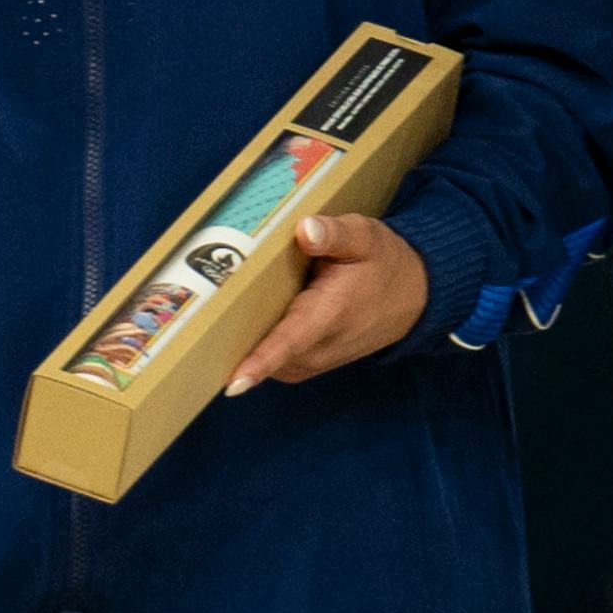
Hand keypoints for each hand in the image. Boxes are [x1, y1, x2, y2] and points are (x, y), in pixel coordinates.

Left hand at [228, 213, 428, 391]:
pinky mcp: (309, 364)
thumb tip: (305, 230)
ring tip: (212, 323)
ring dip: (241, 348)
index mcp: (329, 314)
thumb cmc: (383, 262)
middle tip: (196, 323)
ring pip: (267, 363)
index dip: (261, 362)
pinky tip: (239, 327)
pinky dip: (256, 351)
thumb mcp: (364, 237)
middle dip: (231, 344)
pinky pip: (274, 364)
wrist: (416, 294)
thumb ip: (335, 234)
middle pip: (265, 354)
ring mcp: (314, 361)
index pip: (290, 343)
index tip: (233, 382)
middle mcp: (320, 347)